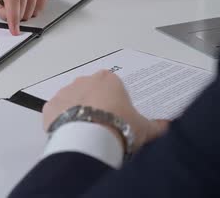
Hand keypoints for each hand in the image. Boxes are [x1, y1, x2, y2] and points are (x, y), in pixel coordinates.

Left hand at [0, 0, 50, 34]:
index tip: (13, 31)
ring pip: (31, 12)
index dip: (12, 17)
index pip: (12, 1)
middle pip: (21, 11)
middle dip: (9, 14)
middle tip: (2, 3)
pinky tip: (22, 0)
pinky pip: (39, 9)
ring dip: (19, 12)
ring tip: (11, 1)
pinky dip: (29, 9)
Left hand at [43, 70, 169, 152]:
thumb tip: (169, 127)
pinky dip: (61, 121)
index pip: (112, 86)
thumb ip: (157, 126)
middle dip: (95, 106)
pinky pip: (56, 112)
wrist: (91, 139)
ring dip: (77, 112)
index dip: (115, 103)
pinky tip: (71, 134)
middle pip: (90, 91)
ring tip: (87, 134)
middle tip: (103, 127)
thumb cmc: (120, 127)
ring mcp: (65, 92)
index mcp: (108, 79)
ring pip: (71, 101)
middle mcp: (84, 80)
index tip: (118, 118)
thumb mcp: (145, 128)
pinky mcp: (50, 107)